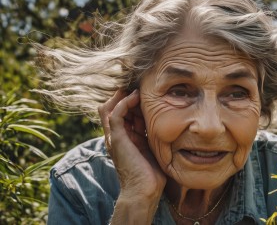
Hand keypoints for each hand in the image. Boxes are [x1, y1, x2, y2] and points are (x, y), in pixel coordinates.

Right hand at [98, 89, 165, 222]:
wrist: (144, 190)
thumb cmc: (151, 173)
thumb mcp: (152, 147)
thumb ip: (151, 134)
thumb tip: (164, 122)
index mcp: (123, 138)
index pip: (119, 113)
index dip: (129, 101)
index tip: (144, 93)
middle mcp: (115, 136)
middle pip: (111, 108)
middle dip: (124, 96)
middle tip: (139, 87)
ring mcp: (114, 137)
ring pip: (110, 107)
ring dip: (123, 96)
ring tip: (138, 88)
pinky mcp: (117, 139)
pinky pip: (116, 114)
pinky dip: (125, 102)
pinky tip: (136, 96)